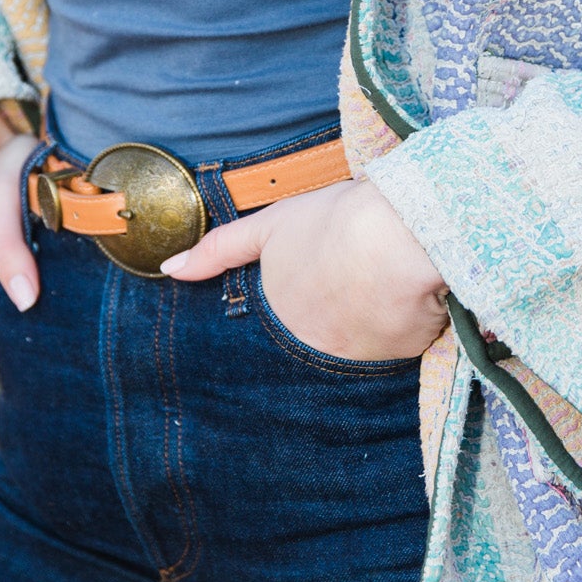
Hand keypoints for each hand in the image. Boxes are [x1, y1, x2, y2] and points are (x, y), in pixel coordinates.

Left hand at [162, 178, 447, 362]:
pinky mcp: (403, 358)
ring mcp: (358, 359)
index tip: (300, 313)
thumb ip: (220, 249)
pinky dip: (405, 329)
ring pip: (358, 351)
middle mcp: (314, 349)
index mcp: (282, 318)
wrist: (399, 236)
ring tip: (379, 296)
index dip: (291, 321)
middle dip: (324, 333)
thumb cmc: (334, 222)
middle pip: (316, 346)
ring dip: (365, 332)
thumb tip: (170, 270)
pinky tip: (411, 303)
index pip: (277, 336)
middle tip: (343, 301)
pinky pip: (400, 347)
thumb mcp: (271, 225)